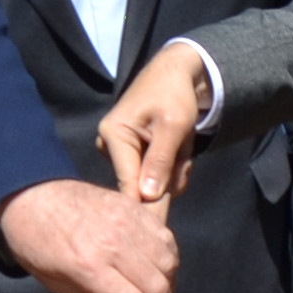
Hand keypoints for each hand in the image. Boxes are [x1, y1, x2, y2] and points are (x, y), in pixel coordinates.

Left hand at [0, 178, 178, 292]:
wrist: (32, 195)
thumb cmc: (38, 244)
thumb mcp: (58, 285)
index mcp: (88, 267)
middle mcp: (112, 243)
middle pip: (158, 287)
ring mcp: (126, 221)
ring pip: (167, 263)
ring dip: (169, 286)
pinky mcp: (133, 206)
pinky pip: (165, 238)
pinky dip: (168, 258)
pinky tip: (158, 270)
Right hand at [99, 41, 214, 206]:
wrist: (175, 74)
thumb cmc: (174, 94)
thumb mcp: (173, 126)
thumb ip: (160, 161)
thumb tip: (146, 197)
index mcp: (113, 136)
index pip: (127, 183)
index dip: (147, 203)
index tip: (163, 217)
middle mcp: (109, 147)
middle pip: (141, 186)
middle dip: (169, 175)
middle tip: (183, 156)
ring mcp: (119, 153)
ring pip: (152, 182)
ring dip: (174, 169)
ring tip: (179, 146)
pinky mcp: (130, 156)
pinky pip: (154, 175)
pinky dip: (171, 166)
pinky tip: (174, 148)